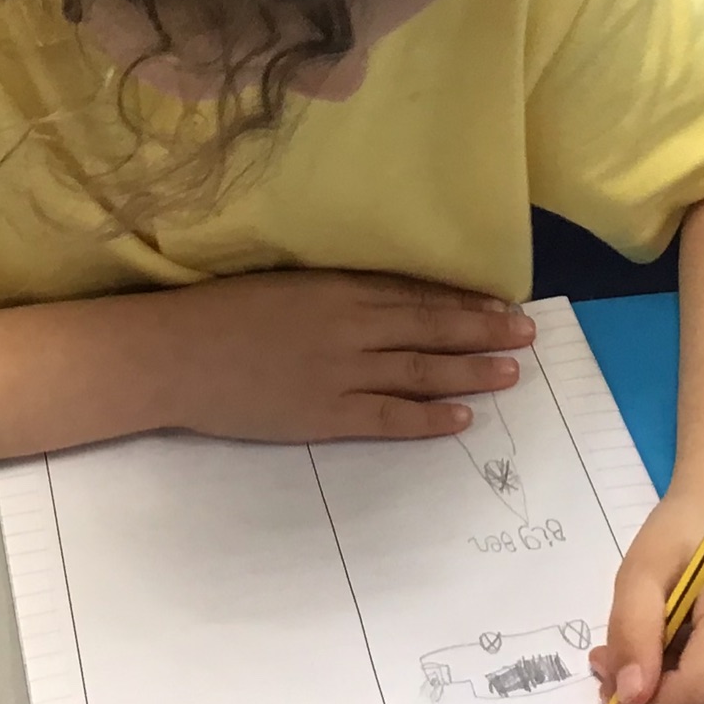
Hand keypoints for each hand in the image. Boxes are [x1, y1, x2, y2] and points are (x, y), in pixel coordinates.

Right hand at [156, 270, 533, 443]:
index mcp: (337, 289)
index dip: (463, 301)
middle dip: (484, 332)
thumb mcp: (285, 284)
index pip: (416, 294)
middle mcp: (350, 327)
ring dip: (471, 372)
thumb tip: (382, 299)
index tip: (501, 305)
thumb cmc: (220, 312)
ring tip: (511, 373)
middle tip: (528, 335)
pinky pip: (390, 418)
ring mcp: (340, 374)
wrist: (175, 355)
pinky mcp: (325, 415)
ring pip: (422, 372)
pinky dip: (429, 419)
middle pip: (431, 329)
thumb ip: (334, 292)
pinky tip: (462, 418)